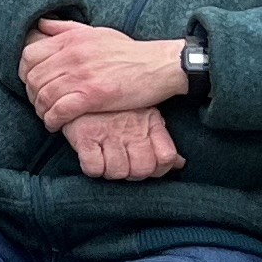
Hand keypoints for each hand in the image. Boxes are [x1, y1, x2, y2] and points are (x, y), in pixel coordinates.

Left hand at [19, 19, 191, 132]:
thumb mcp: (96, 32)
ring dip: (41, 110)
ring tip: (47, 116)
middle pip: (33, 78)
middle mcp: (71, 56)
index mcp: (70, 40)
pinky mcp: (92, 96)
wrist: (158, 65)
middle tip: (39, 103)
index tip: (32, 83)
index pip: (29, 56)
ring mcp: (81, 76)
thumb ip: (67, 29)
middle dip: (31, 94)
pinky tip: (55, 124)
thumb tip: (42, 24)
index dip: (25, 72)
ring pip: (43, 96)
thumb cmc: (129, 51)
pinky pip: (59, 110)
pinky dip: (52, 120)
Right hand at [63, 108, 183, 181]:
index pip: (166, 157)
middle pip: (143, 169)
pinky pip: (94, 168)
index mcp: (149, 122)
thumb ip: (161, 141)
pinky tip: (93, 158)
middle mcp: (131, 129)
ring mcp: (107, 133)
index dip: (159, 169)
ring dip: (111, 172)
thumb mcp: (145, 115)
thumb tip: (179, 164)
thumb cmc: (115, 106)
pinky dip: (93, 168)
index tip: (148, 167)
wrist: (82, 87)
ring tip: (107, 161)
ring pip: (118, 172)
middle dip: (133, 174)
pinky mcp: (84, 137)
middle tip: (124, 165)